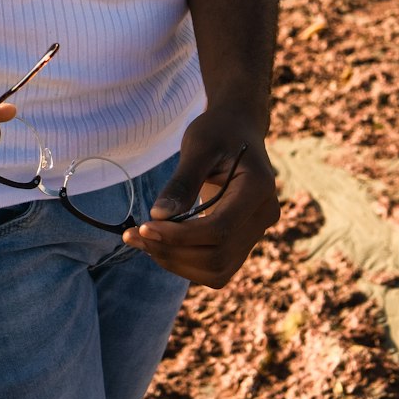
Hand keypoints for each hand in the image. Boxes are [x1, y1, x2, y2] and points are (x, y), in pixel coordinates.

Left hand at [122, 109, 279, 285]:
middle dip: (172, 251)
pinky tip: (161, 243)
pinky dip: (185, 261)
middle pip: (218, 256)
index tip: (144, 226)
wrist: (238, 129)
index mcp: (258, 188)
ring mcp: (256, 231)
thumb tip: (158, 217)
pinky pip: (216, 266)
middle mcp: (264, 216)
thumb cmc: (218, 131)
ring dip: (176, 261)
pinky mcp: (243, 240)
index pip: (220, 229)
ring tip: (143, 240)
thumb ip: (182, 182)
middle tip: (134, 235)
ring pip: (217, 269)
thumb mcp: (198, 146)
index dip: (180, 236)